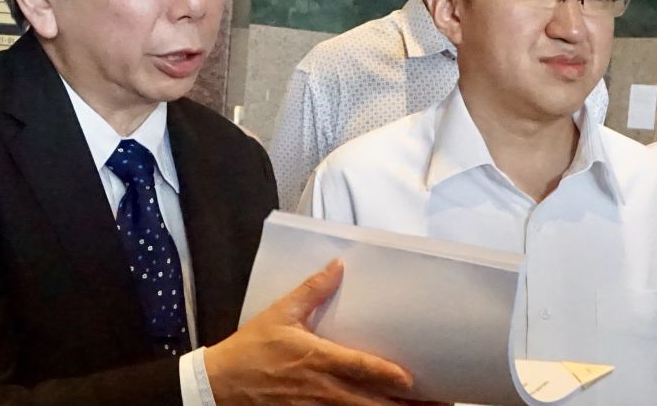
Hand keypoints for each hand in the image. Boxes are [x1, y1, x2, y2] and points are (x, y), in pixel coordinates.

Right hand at [205, 259, 435, 404]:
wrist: (220, 385)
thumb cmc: (252, 348)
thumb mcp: (280, 313)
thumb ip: (312, 290)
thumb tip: (338, 265)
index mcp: (317, 357)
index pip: (359, 367)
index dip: (386, 374)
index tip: (412, 378)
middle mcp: (322, 388)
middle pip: (370, 401)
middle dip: (405, 404)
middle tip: (436, 402)